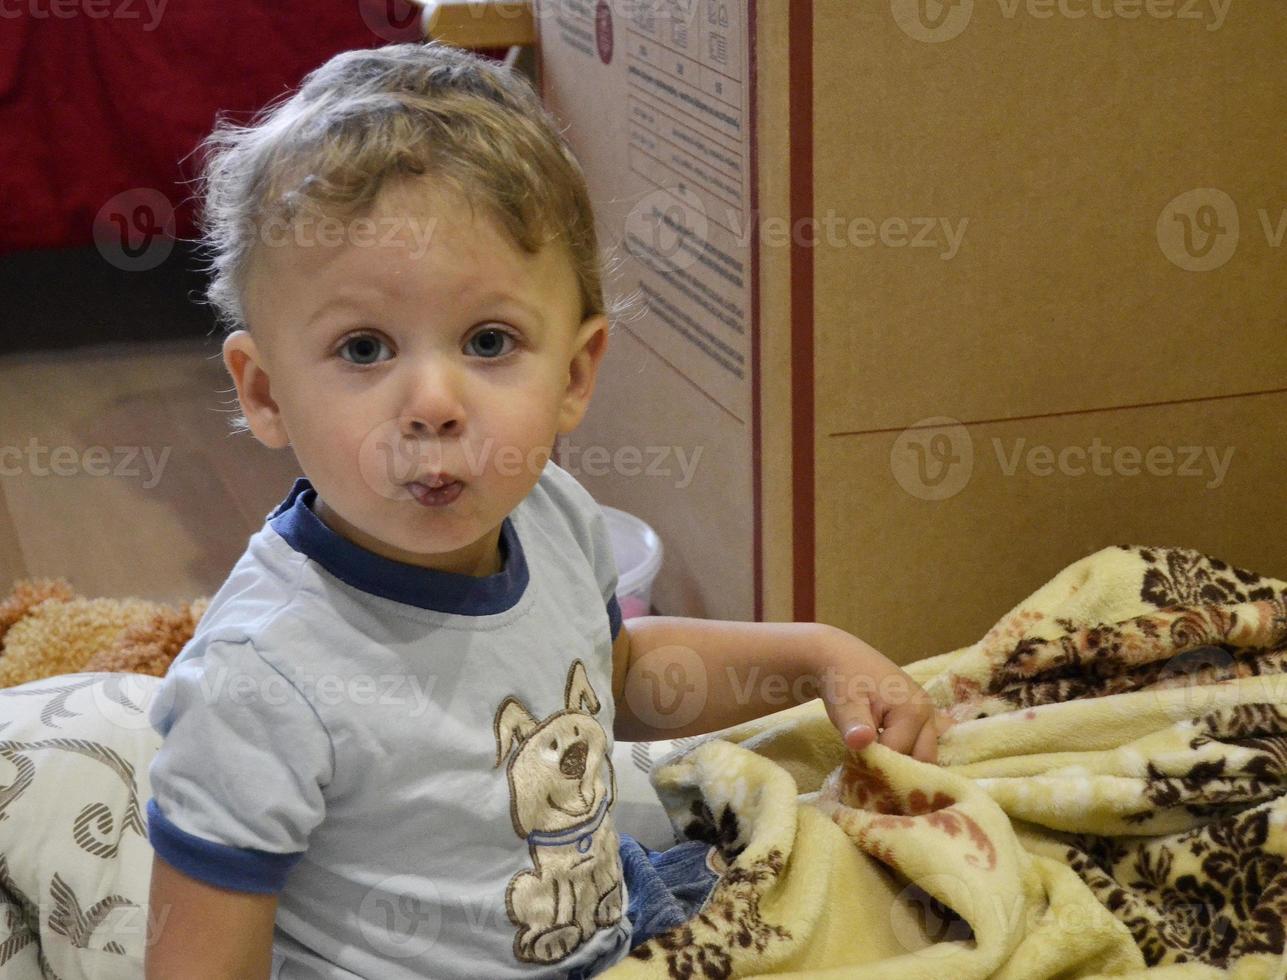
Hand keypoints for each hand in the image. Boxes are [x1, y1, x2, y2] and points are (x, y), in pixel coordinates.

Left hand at [810, 626, 953, 763]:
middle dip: (896, 768)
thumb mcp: (845, 703)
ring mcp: (927, 714)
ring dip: (900, 761)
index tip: (855, 767)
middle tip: (867, 769)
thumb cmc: (841, 680)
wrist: (840, 658)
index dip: (877, 765)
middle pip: (922, 760)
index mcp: (915, 711)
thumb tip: (861, 741)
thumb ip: (854, 725)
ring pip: (921, 754)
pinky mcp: (919, 716)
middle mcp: (928, 713)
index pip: (900, 756)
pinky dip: (902, 752)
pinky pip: (917, 744)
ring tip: (872, 758)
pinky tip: (881, 750)